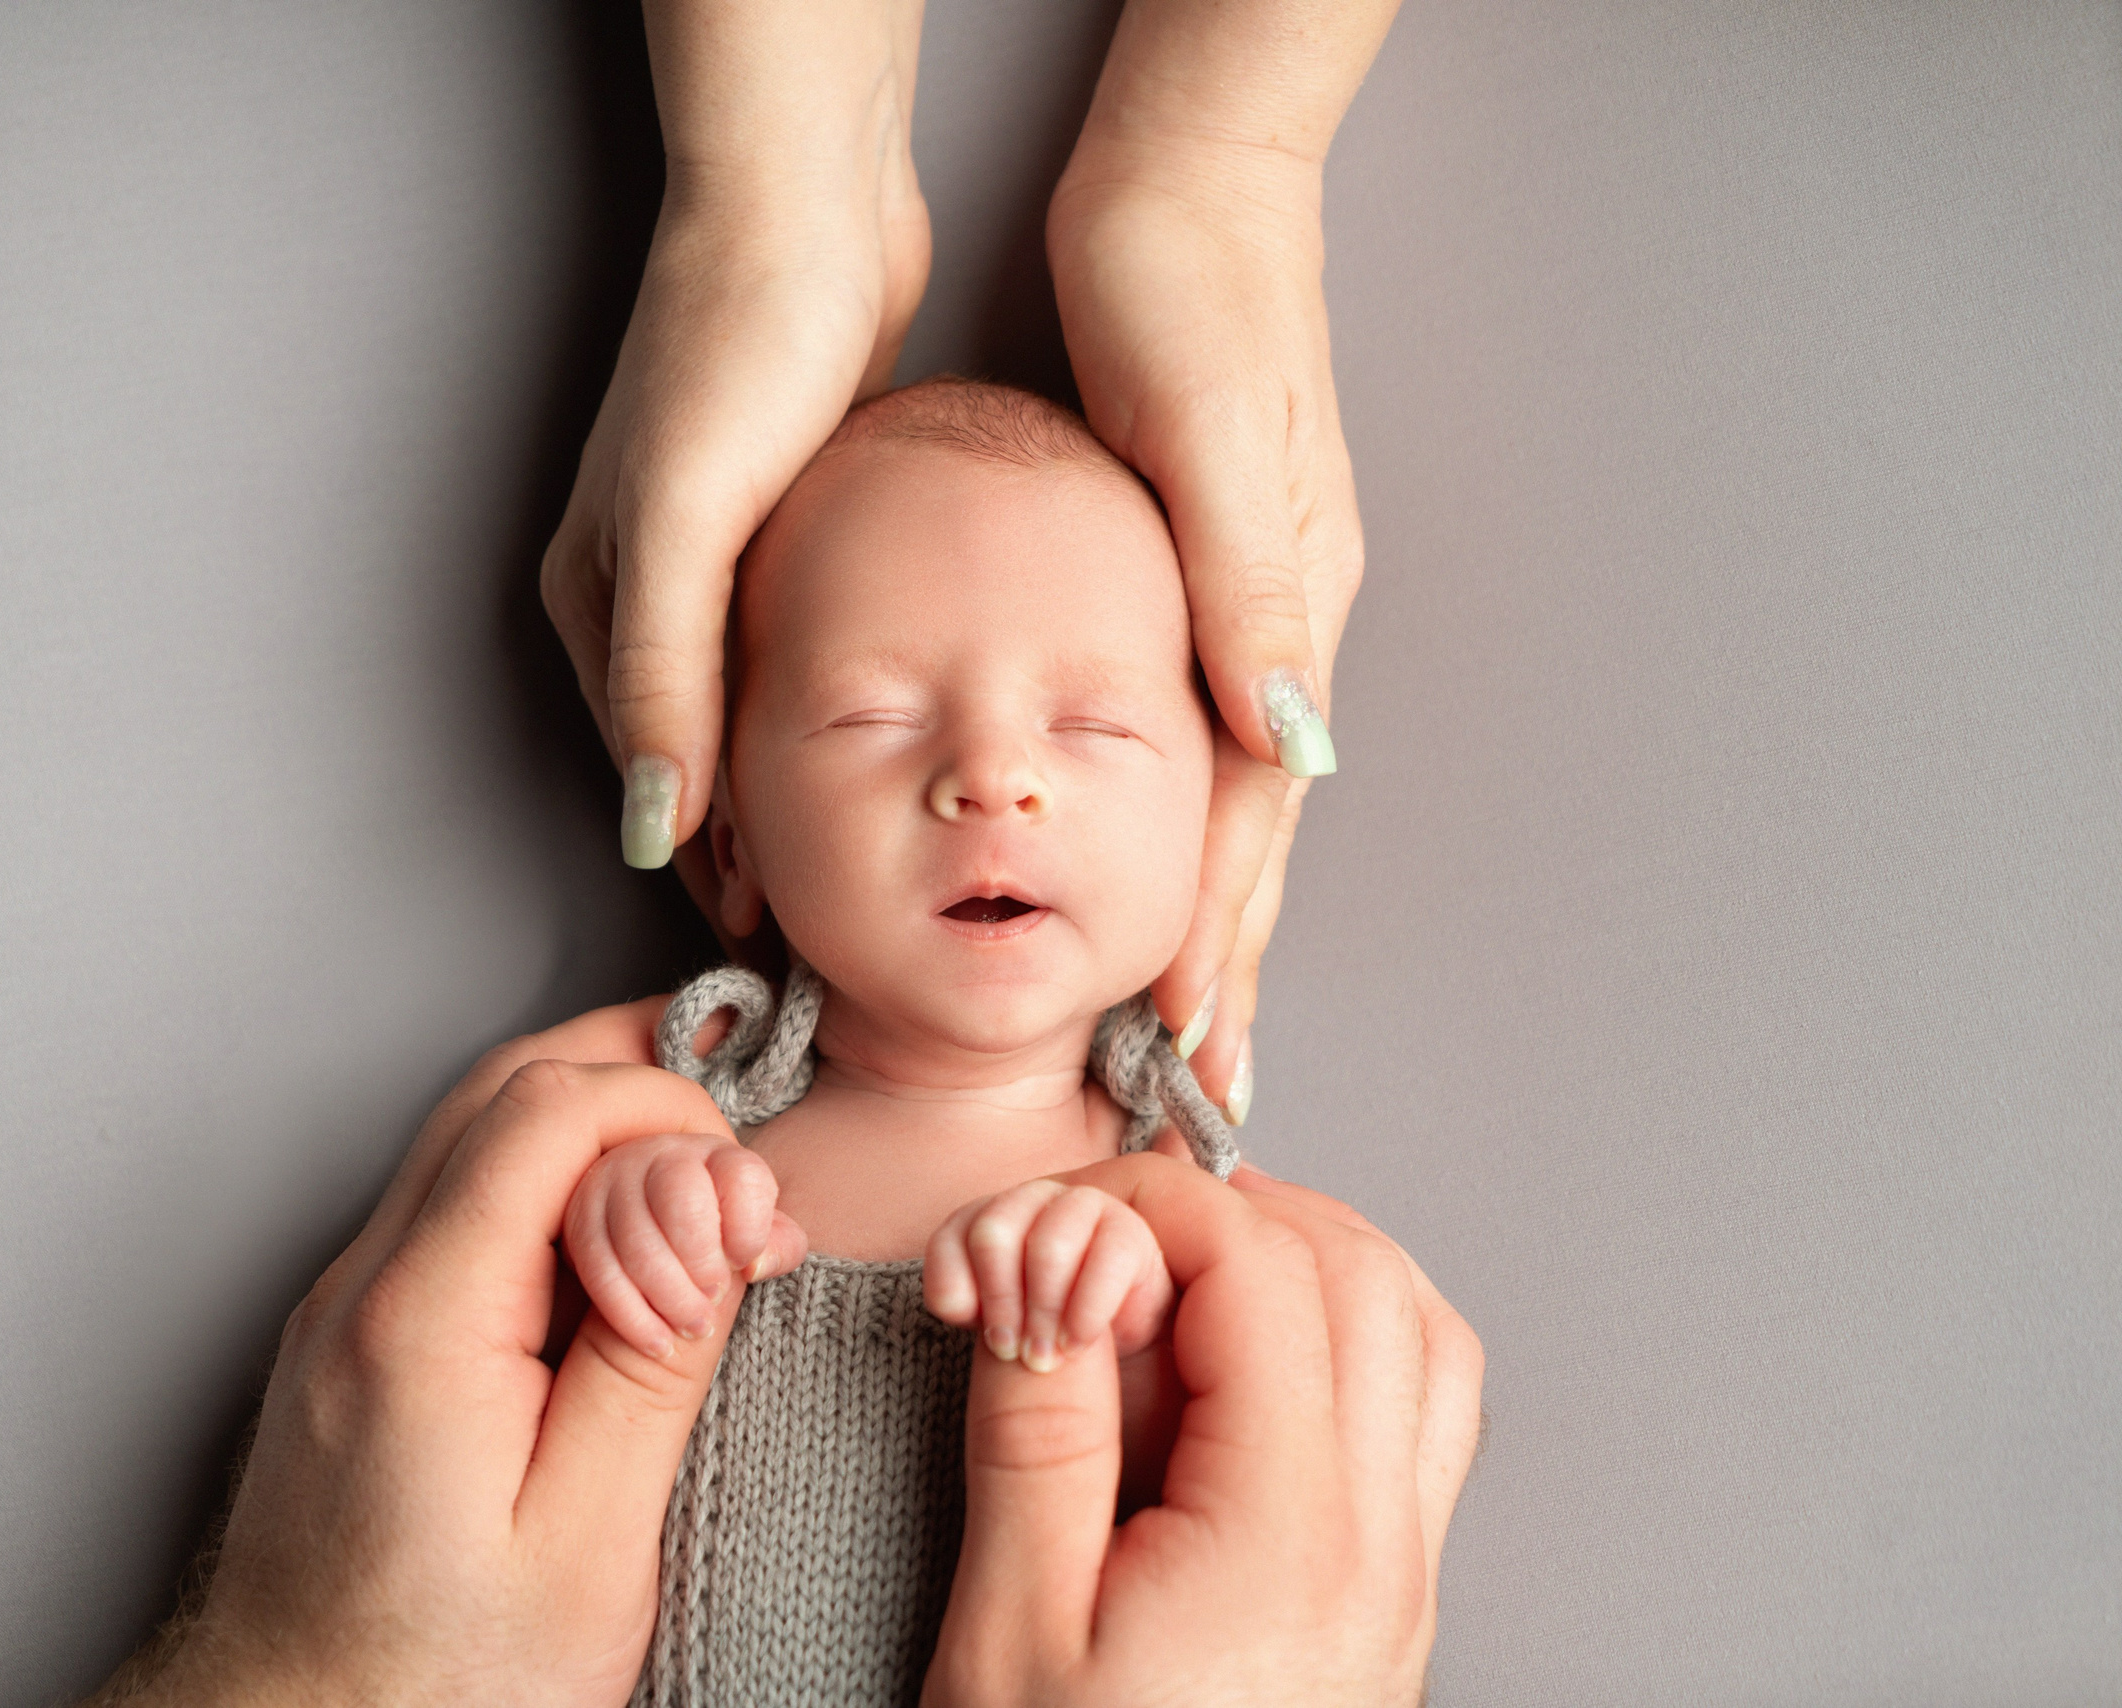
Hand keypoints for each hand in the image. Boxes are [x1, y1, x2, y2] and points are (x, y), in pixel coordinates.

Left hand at [90, 1003, 753, 1707]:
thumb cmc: (437, 1684)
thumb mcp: (589, 1542)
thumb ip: (655, 1361)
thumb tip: (719, 1211)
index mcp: (421, 1324)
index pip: (546, 1110)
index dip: (667, 1111)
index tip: (745, 1196)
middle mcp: (361, 1288)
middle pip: (500, 1088)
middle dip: (635, 1086)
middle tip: (735, 1158)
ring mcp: (344, 1306)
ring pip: (471, 1135)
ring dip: (590, 1135)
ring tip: (693, 1208)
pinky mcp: (352, 1338)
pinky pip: (452, 1206)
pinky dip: (545, 1192)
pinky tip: (616, 1266)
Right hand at [541, 0, 928, 902]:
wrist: (806, 209)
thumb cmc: (735, 350)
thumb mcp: (688, 523)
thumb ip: (667, 678)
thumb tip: (652, 831)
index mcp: (598, 601)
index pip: (655, 775)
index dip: (717, 862)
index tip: (786, 942)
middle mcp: (645, 591)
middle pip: (700, 753)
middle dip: (760, 839)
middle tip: (844, 922)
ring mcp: (714, 559)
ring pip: (756, 707)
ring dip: (805, 779)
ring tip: (876, 853)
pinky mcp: (786, 525)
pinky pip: (804, 648)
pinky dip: (841, 703)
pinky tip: (899, 737)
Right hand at [565, 1132, 807, 1360]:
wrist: (653, 1226)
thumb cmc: (719, 1232)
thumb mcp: (758, 1234)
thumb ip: (779, 1246)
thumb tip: (757, 1265)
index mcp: (715, 1154)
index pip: (741, 1176)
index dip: (749, 1227)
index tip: (745, 1261)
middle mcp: (661, 1156)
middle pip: (681, 1202)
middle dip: (702, 1263)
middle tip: (714, 1300)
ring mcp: (613, 1184)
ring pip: (637, 1242)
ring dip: (669, 1297)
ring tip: (694, 1328)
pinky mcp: (580, 1221)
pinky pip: (600, 1272)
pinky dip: (632, 1317)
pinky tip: (659, 1344)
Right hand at [923, 1153, 1483, 1707]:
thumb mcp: (1010, 1629)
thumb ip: (1039, 1433)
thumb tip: (1053, 1265)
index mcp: (1284, 1538)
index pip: (1262, 1270)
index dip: (1149, 1206)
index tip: (1050, 1223)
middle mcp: (1377, 1547)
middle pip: (1362, 1277)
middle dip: (1230, 1217)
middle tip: (1108, 1240)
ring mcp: (1403, 1580)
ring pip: (1422, 1338)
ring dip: (1312, 1268)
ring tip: (1182, 1282)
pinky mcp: (1393, 1611)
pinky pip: (1426, 1421)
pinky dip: (1357, 1345)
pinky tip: (1247, 1376)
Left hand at [923, 1179, 1172, 1371]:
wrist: (1117, 1328)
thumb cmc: (1042, 1321)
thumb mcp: (996, 1318)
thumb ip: (964, 1305)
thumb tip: (959, 1304)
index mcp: (988, 1213)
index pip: (951, 1237)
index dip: (959, 1290)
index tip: (981, 1336)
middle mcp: (1031, 1198)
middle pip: (993, 1235)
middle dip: (1001, 1301)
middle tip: (1016, 1352)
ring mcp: (1082, 1205)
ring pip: (1048, 1247)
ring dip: (1043, 1310)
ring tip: (1046, 1355)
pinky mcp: (1128, 1229)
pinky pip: (1105, 1261)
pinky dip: (1086, 1312)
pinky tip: (1077, 1343)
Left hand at [1049, 0, 1401, 1108]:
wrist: (1188, 190)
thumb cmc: (1190, 299)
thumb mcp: (1215, 442)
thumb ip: (1253, 600)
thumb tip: (1286, 748)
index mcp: (1280, 610)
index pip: (1250, 817)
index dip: (1220, 937)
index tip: (1196, 1049)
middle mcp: (1274, 627)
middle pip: (1249, 832)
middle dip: (1226, 963)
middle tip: (1206, 1084)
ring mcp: (1246, 606)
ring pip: (1227, 798)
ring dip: (1209, 909)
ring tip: (1185, 1011)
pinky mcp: (1202, 574)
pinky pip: (1192, 735)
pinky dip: (1177, 819)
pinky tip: (1160, 854)